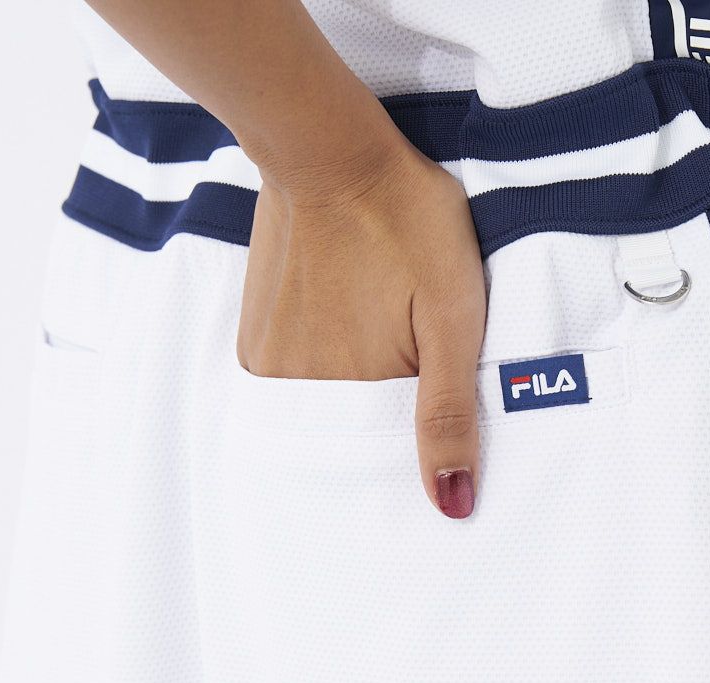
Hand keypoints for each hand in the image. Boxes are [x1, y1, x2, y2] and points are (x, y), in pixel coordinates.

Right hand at [236, 139, 486, 518]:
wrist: (329, 150)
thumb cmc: (404, 223)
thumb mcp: (453, 317)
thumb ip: (450, 414)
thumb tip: (452, 505)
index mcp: (353, 394)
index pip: (390, 456)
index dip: (418, 440)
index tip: (431, 400)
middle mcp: (298, 391)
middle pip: (354, 432)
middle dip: (385, 416)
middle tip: (405, 344)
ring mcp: (270, 364)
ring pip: (326, 405)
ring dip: (354, 388)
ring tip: (376, 332)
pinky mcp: (255, 337)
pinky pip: (296, 379)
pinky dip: (323, 368)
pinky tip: (345, 325)